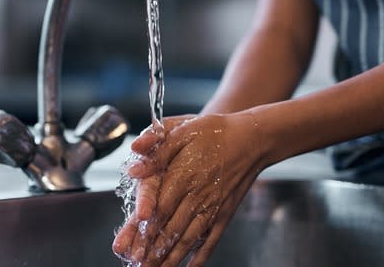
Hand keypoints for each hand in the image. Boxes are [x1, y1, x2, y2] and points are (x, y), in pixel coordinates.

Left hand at [113, 110, 270, 266]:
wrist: (253, 138)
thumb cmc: (216, 132)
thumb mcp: (182, 130)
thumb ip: (155, 150)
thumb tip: (133, 167)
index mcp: (182, 176)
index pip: (158, 209)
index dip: (144, 230)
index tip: (131, 246)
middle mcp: (197, 196)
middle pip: (170, 229)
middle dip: (152, 250)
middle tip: (138, 266)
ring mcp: (212, 207)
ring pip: (188, 239)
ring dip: (171, 258)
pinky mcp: (224, 213)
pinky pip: (210, 239)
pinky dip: (200, 256)